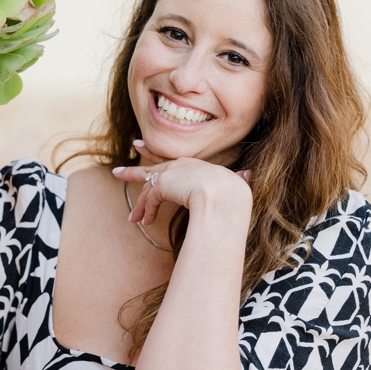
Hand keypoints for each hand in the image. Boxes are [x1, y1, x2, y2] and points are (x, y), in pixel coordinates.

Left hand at [112, 139, 251, 226]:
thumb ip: (239, 179)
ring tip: (132, 219)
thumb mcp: (232, 186)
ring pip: (148, 186)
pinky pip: (150, 198)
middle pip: (154, 167)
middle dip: (137, 166)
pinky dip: (147, 210)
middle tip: (121, 167)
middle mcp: (182, 166)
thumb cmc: (232, 193)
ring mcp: (171, 173)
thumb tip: (249, 174)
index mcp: (197, 166)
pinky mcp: (162, 184)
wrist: (223, 194)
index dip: (160, 157)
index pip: (175, 162)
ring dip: (140, 205)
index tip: (146, 148)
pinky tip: (146, 221)